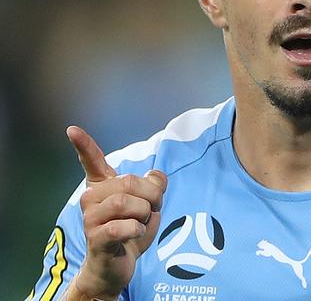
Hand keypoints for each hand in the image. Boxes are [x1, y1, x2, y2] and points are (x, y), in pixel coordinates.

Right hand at [66, 126, 166, 299]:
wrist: (118, 266)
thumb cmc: (131, 230)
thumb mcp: (150, 204)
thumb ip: (154, 185)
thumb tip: (155, 175)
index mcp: (103, 186)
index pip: (92, 160)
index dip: (83, 144)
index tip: (71, 129)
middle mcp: (91, 198)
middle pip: (129, 182)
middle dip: (151, 196)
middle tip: (152, 209)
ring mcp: (90, 218)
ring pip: (125, 202)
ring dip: (144, 213)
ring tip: (141, 222)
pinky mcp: (95, 238)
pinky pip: (122, 226)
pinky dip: (137, 229)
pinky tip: (134, 235)